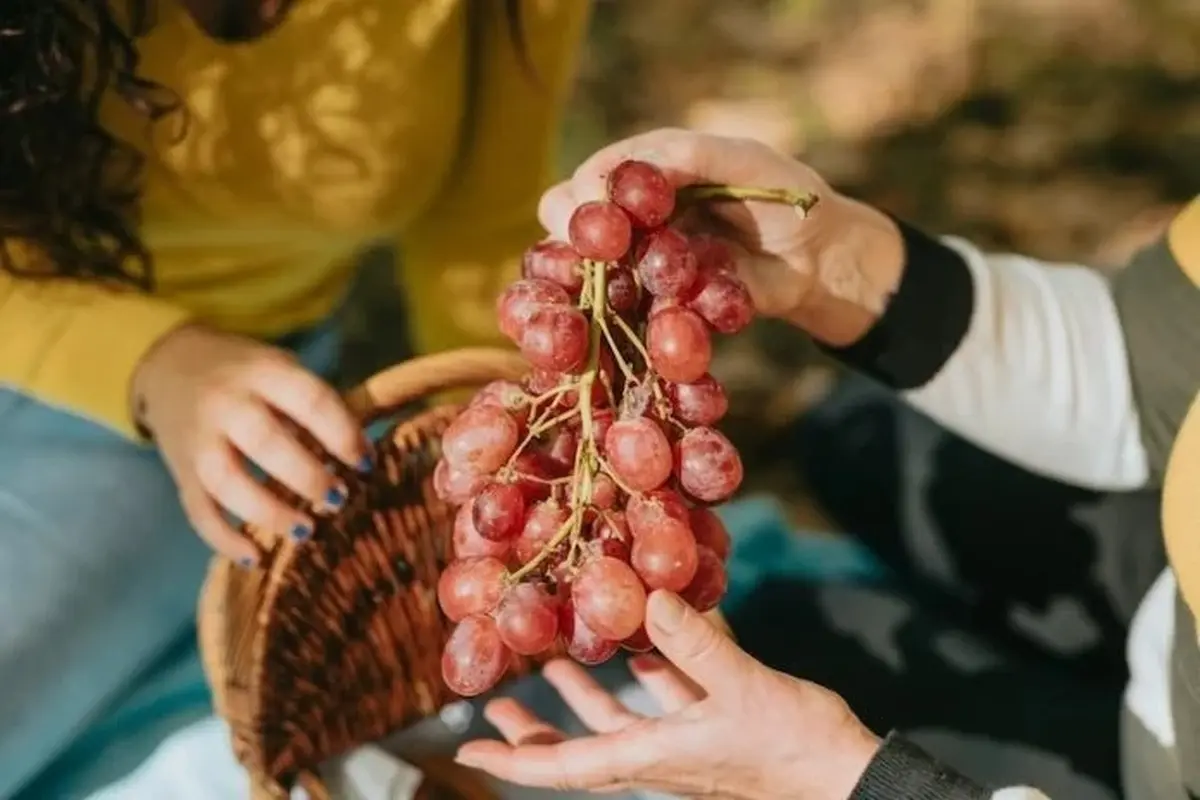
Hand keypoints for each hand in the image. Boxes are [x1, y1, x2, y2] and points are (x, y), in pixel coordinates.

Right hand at [132, 324, 369, 562]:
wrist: (171, 366)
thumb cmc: (247, 373)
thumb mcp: (281, 367)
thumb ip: (315, 404)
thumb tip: (361, 454)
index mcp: (264, 371)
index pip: (309, 400)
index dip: (342, 434)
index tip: (365, 463)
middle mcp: (226, 403)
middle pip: (266, 443)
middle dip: (308, 477)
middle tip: (338, 499)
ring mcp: (198, 439)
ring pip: (228, 481)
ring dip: (270, 512)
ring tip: (306, 531)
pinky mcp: (181, 472)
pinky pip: (198, 510)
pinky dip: (224, 539)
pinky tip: (255, 557)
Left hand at [455, 591, 879, 799]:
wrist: (848, 776)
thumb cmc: (793, 749)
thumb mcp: (741, 691)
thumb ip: (696, 646)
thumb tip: (650, 598)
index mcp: (654, 757)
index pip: (567, 767)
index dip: (515, 759)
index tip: (468, 746)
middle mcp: (661, 754)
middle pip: (582, 744)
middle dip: (538, 726)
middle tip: (499, 699)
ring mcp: (687, 742)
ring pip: (621, 718)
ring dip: (588, 690)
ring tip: (557, 662)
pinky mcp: (716, 724)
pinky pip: (669, 696)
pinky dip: (652, 669)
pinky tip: (648, 636)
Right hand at [539, 128, 904, 345]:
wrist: (821, 261)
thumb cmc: (788, 197)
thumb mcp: (746, 162)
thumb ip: (692, 157)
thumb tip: (638, 167)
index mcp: (649, 173)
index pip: (593, 177)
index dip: (583, 194)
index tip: (592, 211)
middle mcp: (634, 218)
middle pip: (572, 226)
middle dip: (573, 239)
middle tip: (594, 253)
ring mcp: (643, 264)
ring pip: (590, 274)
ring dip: (590, 282)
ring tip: (608, 286)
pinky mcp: (661, 304)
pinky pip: (629, 314)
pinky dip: (624, 316)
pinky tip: (632, 316)